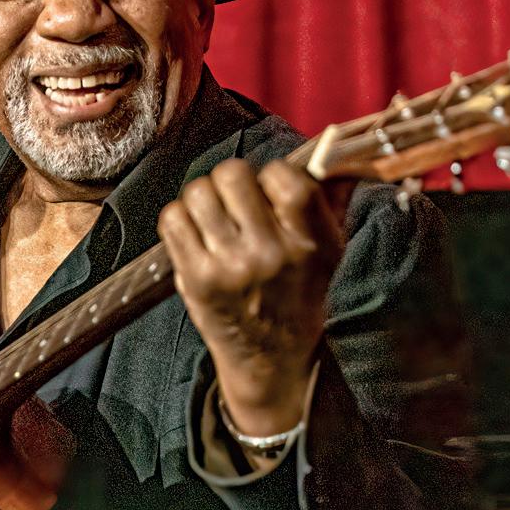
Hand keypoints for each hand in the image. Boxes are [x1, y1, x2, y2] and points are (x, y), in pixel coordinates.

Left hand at [158, 159, 345, 436]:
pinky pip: (173, 219)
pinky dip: (180, 219)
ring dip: (203, 197)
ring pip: (198, 192)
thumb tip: (336, 152)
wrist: (273, 357)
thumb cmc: (300, 291)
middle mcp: (268, 254)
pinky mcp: (195, 279)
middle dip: (232, 179)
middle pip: (232, 175)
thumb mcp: (329, 249)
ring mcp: (228, 267)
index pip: (285, 178)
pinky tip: (197, 234)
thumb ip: (332, 197)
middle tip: (236, 199)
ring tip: (215, 216)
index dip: (272, 173)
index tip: (270, 187)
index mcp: (308, 243)